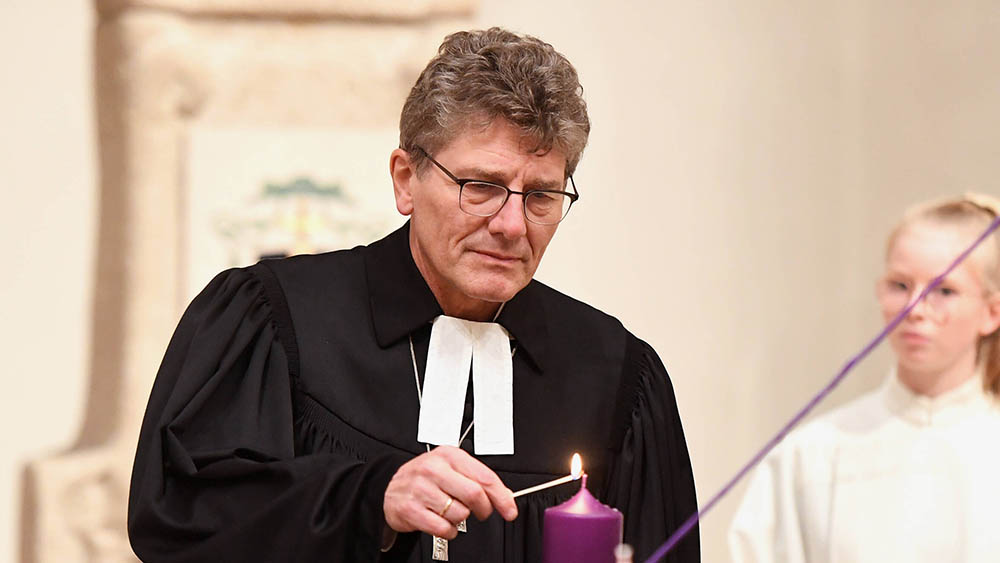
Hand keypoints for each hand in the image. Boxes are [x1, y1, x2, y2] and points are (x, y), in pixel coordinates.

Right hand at [383, 446, 517, 539]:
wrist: (390, 488)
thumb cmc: (425, 478)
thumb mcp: (451, 468)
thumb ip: (477, 479)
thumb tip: (505, 496)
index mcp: (449, 455)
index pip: (484, 477)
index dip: (502, 497)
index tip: (509, 510)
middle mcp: (434, 469)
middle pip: (475, 495)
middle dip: (483, 509)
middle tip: (480, 512)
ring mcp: (421, 489)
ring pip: (459, 514)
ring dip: (460, 519)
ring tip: (450, 511)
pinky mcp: (411, 510)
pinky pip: (443, 528)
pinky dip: (448, 530)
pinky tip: (441, 520)